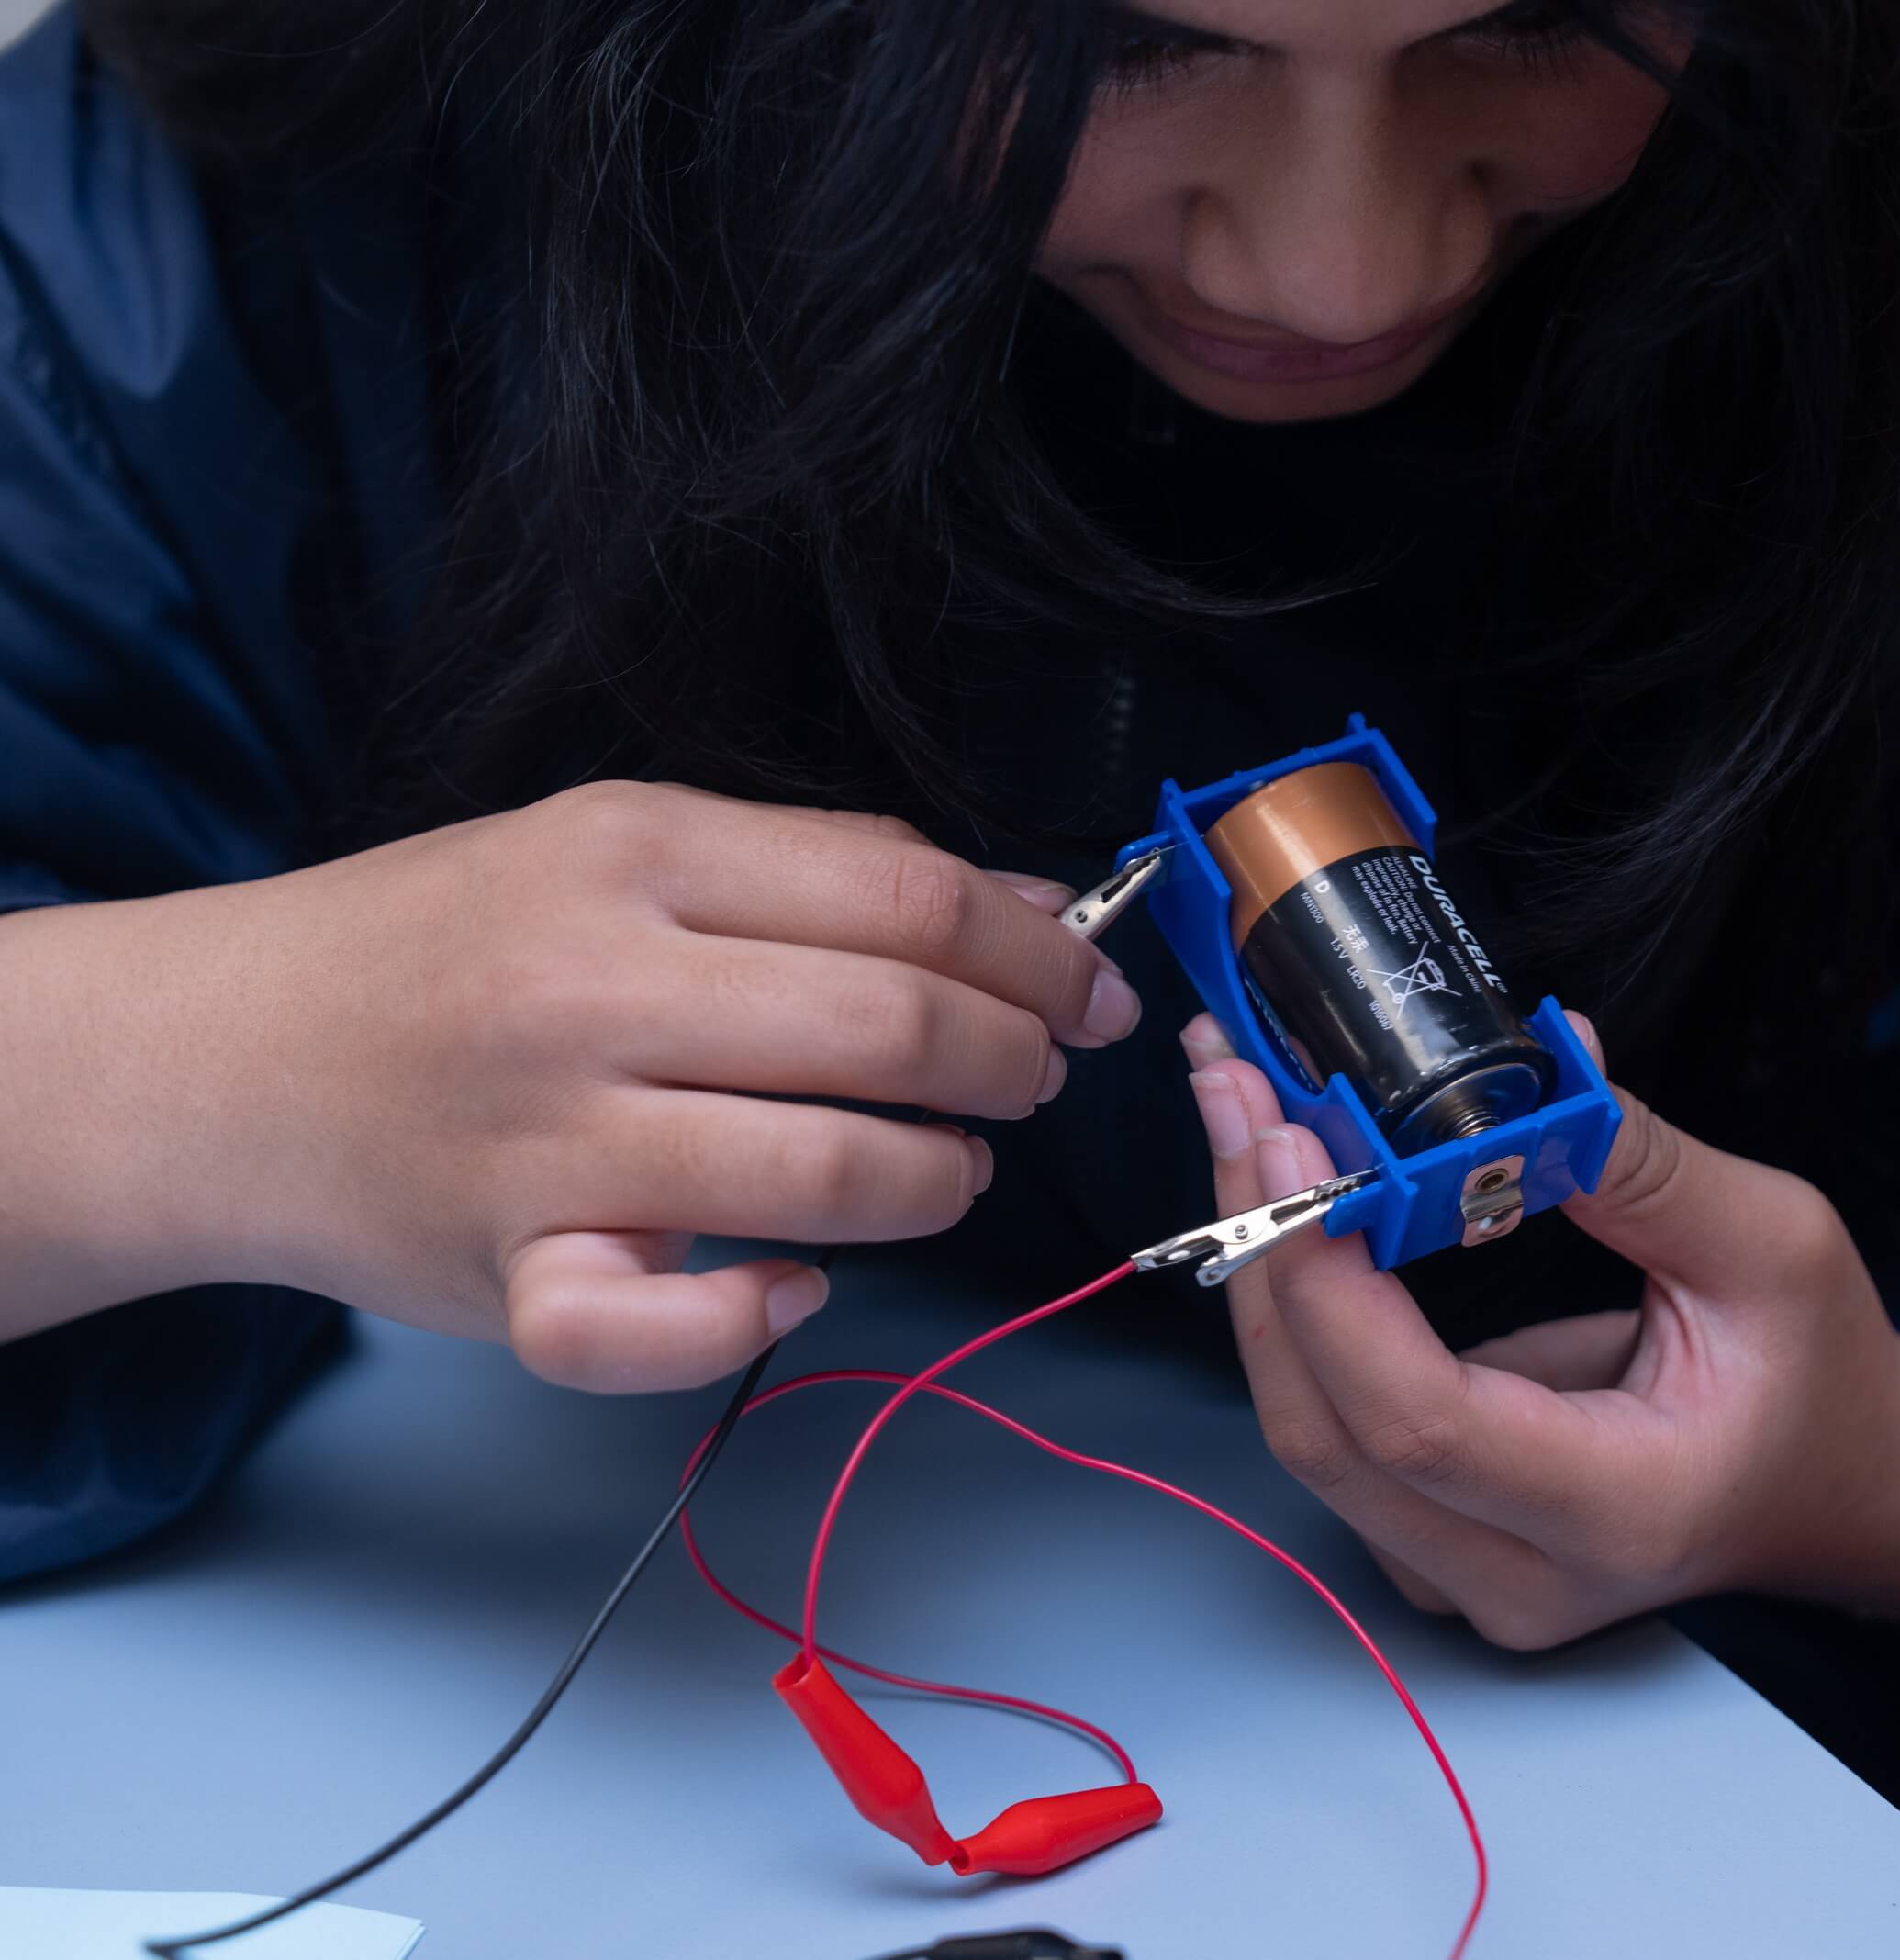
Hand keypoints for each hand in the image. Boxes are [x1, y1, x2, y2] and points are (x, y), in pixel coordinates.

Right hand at [0, 783, 1137, 1387]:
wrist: (222, 1056)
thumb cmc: (443, 947)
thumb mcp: (615, 844)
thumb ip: (812, 868)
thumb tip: (1021, 912)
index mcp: (633, 852)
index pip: (908, 903)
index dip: (1037, 960)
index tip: (1089, 992)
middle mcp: (595, 990)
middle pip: (892, 1032)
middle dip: (1010, 1067)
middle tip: (1030, 1082)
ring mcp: (551, 1140)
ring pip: (827, 1179)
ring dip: (935, 1184)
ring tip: (944, 1170)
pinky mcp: (510, 1274)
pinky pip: (666, 1330)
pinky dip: (759, 1316)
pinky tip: (790, 1284)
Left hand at [1181, 1013, 1899, 1647]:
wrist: (1849, 1488)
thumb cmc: (1824, 1375)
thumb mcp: (1775, 1245)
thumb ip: (1644, 1167)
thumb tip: (1537, 1061)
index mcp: (1618, 1510)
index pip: (1419, 1423)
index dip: (1332, 1286)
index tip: (1295, 1143)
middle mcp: (1522, 1576)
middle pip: (1327, 1432)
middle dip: (1264, 1252)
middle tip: (1238, 1095)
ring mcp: (1463, 1575)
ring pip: (1309, 1434)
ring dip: (1263, 1271)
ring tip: (1245, 1121)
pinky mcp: (1433, 1540)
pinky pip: (1332, 1428)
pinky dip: (1297, 1310)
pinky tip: (1289, 1198)